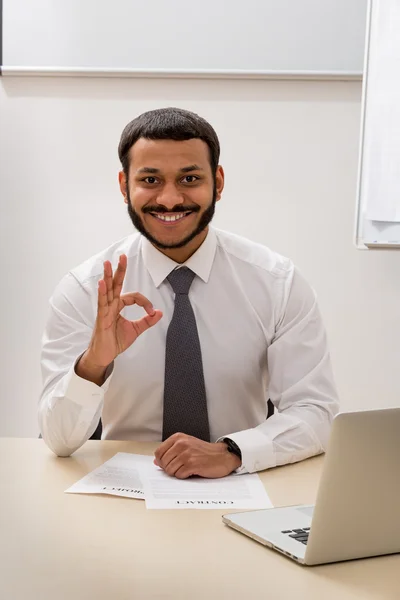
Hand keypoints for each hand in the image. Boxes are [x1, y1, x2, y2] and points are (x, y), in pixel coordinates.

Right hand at [77, 254, 162, 382]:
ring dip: (107, 276)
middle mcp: (111, 305)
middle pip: (116, 284)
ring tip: (107, 263)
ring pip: (107, 290)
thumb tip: (159, 312)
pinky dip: (102, 293)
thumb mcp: (136, 330)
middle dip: (119, 270)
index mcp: (118, 306)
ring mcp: (104, 311)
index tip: (152, 312)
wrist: (104, 356)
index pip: (133, 296)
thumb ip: (147, 321)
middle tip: (122, 256)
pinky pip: (101, 303)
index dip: (145, 302)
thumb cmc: (115, 341)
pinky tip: (102, 283)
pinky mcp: (101, 318)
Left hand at [154, 433, 241, 478]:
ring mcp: (186, 454)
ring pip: (170, 470)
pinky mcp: (192, 464)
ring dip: (177, 473)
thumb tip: (156, 461)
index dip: (161, 462)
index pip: (158, 452)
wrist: (222, 456)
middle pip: (163, 463)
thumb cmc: (205, 452)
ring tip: (187, 468)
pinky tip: (192, 471)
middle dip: (170, 468)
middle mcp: (181, 444)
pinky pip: (179, 475)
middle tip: (181, 467)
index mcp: (178, 437)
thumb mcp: (186, 445)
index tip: (168, 464)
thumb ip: (170, 451)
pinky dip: (184, 476)